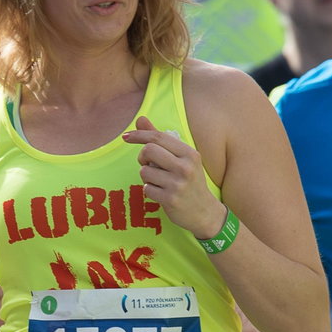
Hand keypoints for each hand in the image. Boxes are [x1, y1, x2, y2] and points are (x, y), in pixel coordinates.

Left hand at [122, 116, 225, 238]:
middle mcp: (185, 167)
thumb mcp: (181, 158)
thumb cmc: (190, 181)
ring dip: (146, 177)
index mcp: (189, 153)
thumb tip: (140, 119)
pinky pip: (146, 188)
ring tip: (159, 182)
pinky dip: (149, 190)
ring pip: (144, 171)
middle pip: (148, 150)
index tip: (126, 137)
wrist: (205, 212)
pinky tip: (161, 194)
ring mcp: (178, 184)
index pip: (158, 137)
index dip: (139, 135)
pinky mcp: (171, 199)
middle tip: (148, 165)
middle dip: (142, 157)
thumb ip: (160, 139)